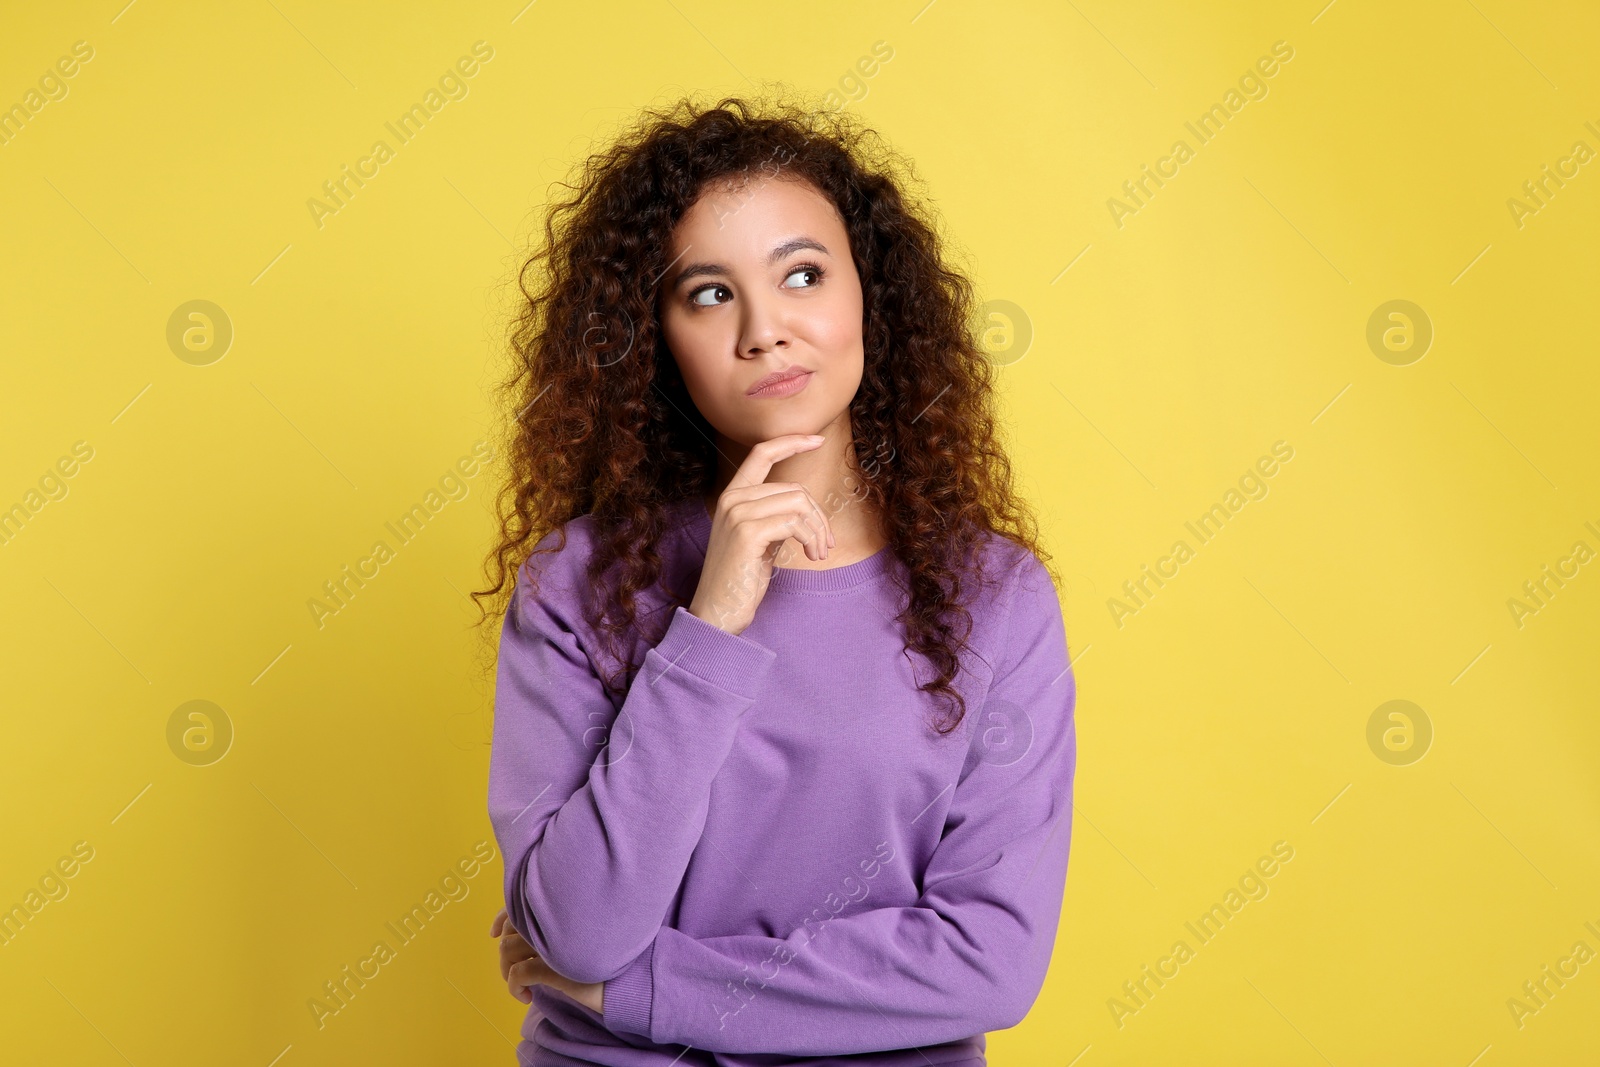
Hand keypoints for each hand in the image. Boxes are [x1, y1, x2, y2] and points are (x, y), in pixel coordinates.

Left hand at [490, 907, 603, 1013]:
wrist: (633, 981)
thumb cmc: (614, 962)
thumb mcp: (584, 941)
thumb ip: (561, 933)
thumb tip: (530, 945)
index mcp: (564, 910)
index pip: (522, 903)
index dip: (502, 917)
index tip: (494, 933)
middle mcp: (557, 921)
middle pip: (510, 927)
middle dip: (506, 951)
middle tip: (513, 971)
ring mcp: (554, 942)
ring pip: (507, 949)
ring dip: (507, 970)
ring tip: (523, 987)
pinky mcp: (554, 967)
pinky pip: (517, 974)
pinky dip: (514, 987)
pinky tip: (526, 997)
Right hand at [690, 434, 835, 635]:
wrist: (718, 612)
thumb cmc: (740, 580)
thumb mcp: (758, 540)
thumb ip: (773, 516)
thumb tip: (805, 507)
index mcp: (732, 496)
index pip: (761, 453)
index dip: (791, 442)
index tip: (818, 439)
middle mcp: (732, 499)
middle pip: (793, 488)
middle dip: (818, 516)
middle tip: (825, 545)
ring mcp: (737, 513)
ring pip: (798, 503)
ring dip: (818, 530)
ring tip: (818, 553)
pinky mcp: (748, 532)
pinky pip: (796, 522)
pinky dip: (811, 539)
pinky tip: (811, 556)